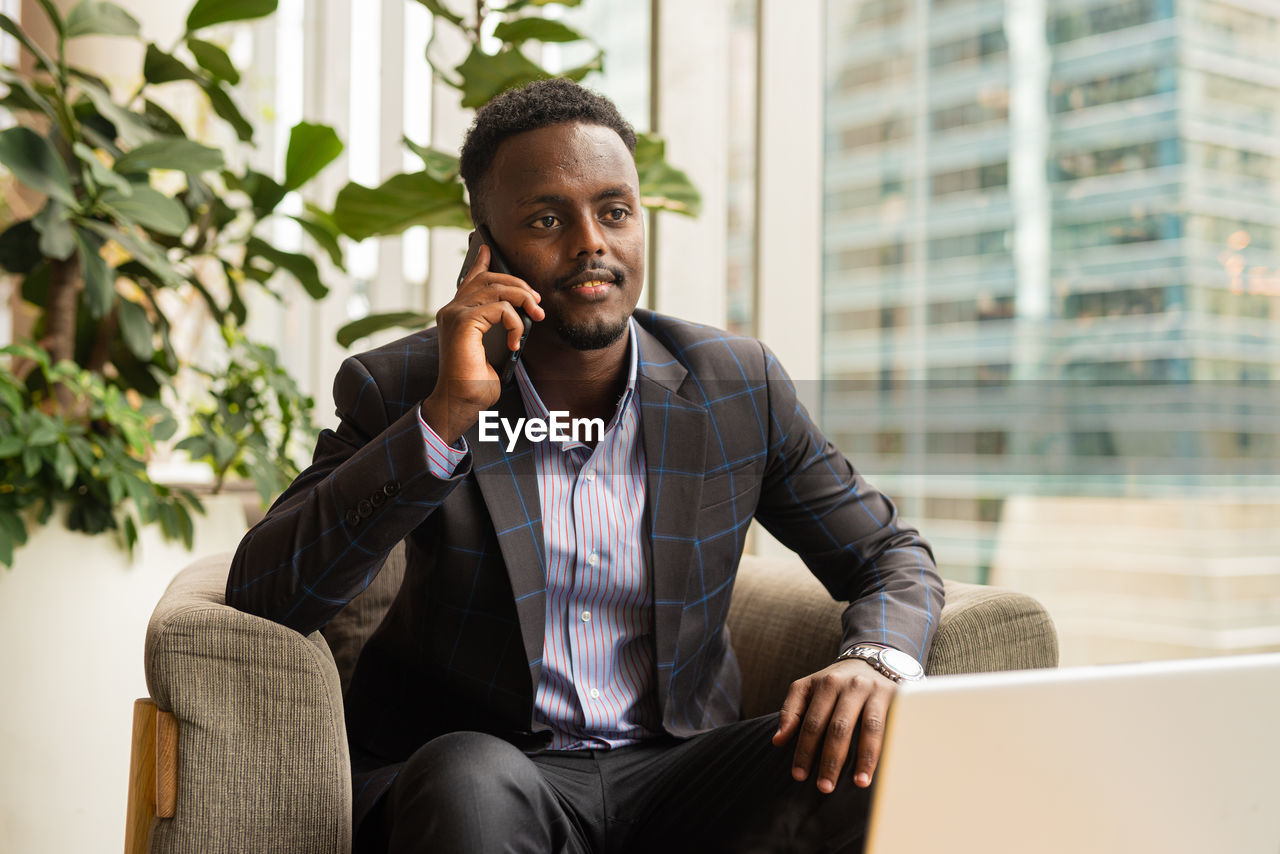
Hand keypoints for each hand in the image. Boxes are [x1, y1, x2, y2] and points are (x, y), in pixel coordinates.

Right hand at [420, 244, 544, 442]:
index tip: (488, 248)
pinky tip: (515, 342)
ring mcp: (454, 313)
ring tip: (536, 316)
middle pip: (489, 278)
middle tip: (536, 302)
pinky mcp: (463, 322)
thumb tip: (519, 313)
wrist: (461, 402)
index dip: (480, 261)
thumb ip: (497, 326)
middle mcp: (451, 309)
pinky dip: (515, 323)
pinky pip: (500, 308)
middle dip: (518, 284)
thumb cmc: (476, 383)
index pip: (469, 279)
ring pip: (497, 288)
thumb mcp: (493, 349)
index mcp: (456, 314)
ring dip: (523, 300)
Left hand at [771, 658, 895, 793]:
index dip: (805, 750)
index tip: (799, 775)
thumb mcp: (808, 687)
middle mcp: (851, 685)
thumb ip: (791, 711)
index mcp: (826, 683)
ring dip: (864, 757)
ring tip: (859, 782)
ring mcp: (875, 691)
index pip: (812, 722)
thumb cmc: (836, 682)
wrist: (873, 659)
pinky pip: (891, 726)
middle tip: (824, 787)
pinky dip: (886, 747)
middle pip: (839, 727)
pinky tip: (883, 766)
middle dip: (831, 759)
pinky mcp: (897, 697)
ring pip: (869, 727)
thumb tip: (778, 740)